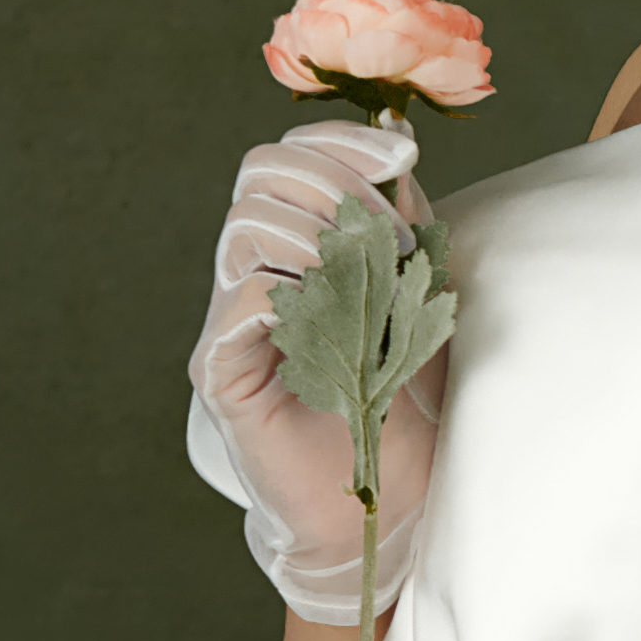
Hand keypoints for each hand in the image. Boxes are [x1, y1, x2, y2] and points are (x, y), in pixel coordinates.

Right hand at [189, 120, 444, 617]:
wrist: (383, 501)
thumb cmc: (403, 402)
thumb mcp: (420, 297)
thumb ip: (404, 227)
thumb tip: (398, 155)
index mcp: (297, 243)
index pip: (291, 154)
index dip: (340, 139)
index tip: (401, 153)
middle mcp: (254, 270)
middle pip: (262, 173)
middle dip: (337, 183)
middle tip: (395, 233)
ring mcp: (231, 318)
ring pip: (248, 226)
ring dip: (323, 238)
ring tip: (377, 282)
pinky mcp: (221, 369)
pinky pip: (241, 301)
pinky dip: (296, 295)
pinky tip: (341, 324)